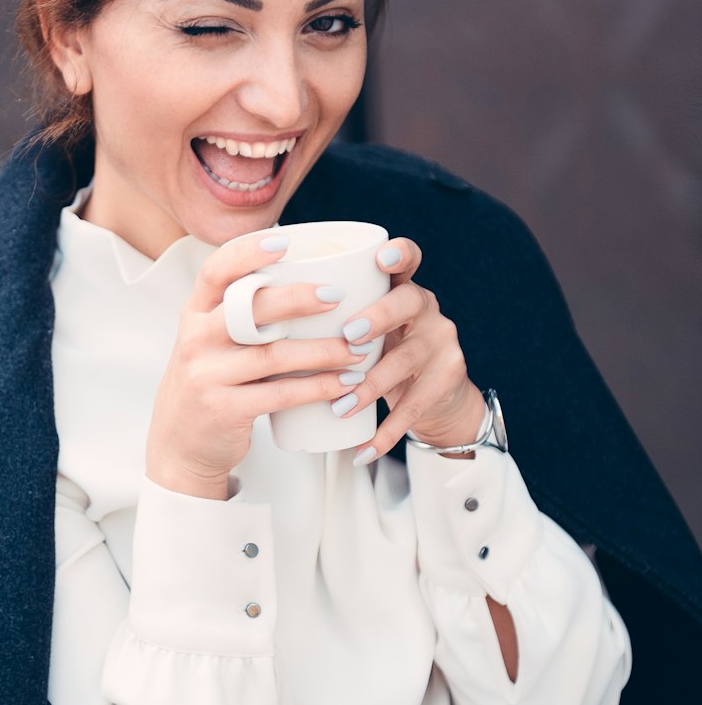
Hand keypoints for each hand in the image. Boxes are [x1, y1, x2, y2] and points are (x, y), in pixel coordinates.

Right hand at [145, 234, 375, 498]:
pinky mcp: (224, 409)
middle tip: (338, 295)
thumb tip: (307, 276)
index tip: (285, 241)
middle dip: (298, 299)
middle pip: (249, 310)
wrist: (179, 446)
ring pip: (272, 355)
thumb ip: (242, 314)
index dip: (247, 252)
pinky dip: (317, 388)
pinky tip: (344, 384)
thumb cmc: (210, 382)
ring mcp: (207, 375)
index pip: (215, 272)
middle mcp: (196, 340)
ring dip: (322, 351)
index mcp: (195, 314)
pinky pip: (279, 395)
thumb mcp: (210, 342)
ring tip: (358, 349)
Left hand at [334, 238, 485, 463]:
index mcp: (401, 287)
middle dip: (378, 317)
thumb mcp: (366, 326)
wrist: (434, 398)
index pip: (409, 257)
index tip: (380, 259)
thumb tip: (257, 313)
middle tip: (349, 336)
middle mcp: (427, 308)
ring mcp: (442, 344)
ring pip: (408, 360)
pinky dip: (386, 432)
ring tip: (341, 404)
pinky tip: (363, 450)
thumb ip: (331, 315)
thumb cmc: (381, 352)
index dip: (399, 253)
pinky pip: (415, 408)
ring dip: (372, 384)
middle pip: (409, 302)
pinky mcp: (447, 380)